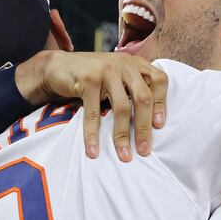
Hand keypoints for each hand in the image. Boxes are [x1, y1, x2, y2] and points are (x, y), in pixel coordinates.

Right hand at [15, 50, 167, 161]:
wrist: (58, 66)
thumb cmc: (92, 77)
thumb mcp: (117, 76)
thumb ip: (133, 88)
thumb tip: (152, 123)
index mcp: (136, 63)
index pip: (159, 80)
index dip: (162, 103)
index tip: (159, 126)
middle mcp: (125, 64)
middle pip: (143, 98)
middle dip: (145, 128)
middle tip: (144, 151)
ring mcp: (107, 70)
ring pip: (122, 108)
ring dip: (123, 135)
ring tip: (124, 156)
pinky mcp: (88, 80)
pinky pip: (94, 113)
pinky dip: (93, 135)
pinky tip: (94, 151)